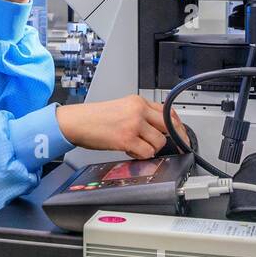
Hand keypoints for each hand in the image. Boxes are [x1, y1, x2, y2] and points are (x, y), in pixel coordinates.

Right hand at [55, 95, 181, 159]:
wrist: (75, 122)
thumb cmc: (94, 117)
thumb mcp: (121, 108)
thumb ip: (140, 114)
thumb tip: (158, 128)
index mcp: (137, 101)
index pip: (167, 112)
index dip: (176, 125)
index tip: (179, 134)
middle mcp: (138, 110)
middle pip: (169, 126)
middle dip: (173, 139)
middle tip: (174, 146)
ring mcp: (133, 124)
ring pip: (159, 142)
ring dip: (150, 148)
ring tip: (136, 146)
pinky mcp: (126, 139)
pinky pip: (147, 152)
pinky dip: (141, 155)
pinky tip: (130, 150)